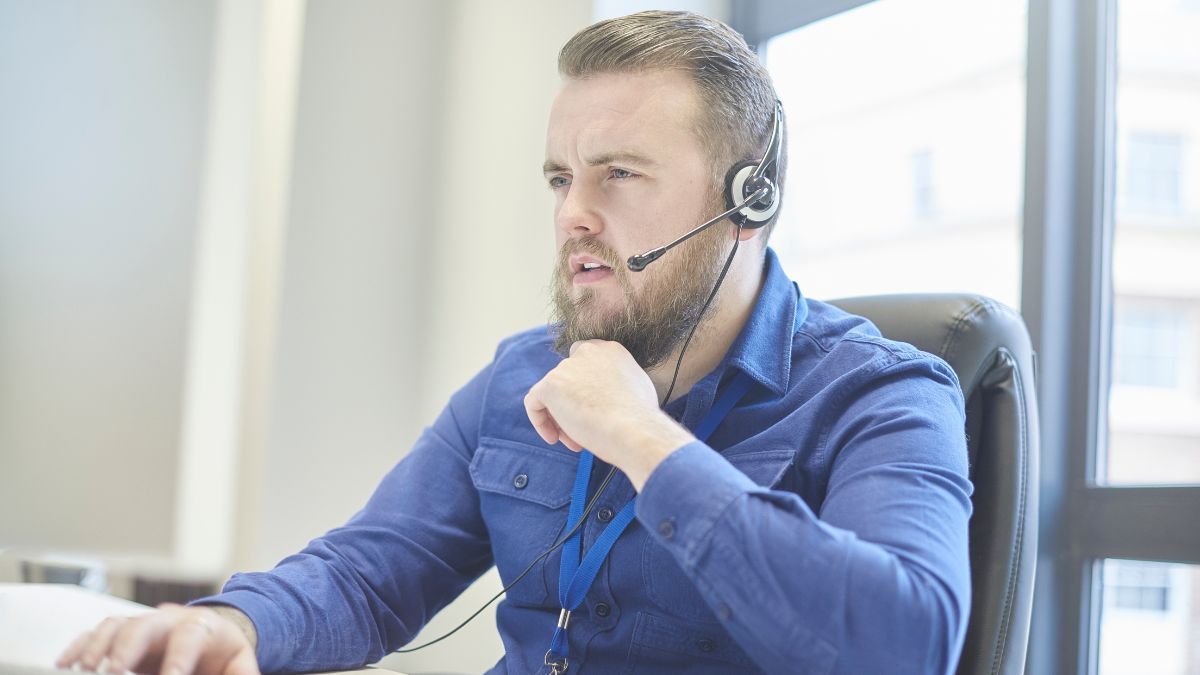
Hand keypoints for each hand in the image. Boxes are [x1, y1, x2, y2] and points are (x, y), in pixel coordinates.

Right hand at [56, 604, 258, 674]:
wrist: (212, 634)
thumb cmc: (222, 652)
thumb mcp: (238, 661)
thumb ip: (241, 674)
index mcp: (200, 626)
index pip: (188, 637)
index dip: (178, 659)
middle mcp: (168, 620)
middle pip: (145, 625)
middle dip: (127, 647)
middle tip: (115, 672)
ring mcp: (143, 625)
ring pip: (117, 625)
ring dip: (98, 645)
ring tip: (84, 668)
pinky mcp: (124, 634)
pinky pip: (98, 632)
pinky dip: (80, 645)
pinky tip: (66, 663)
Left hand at [523, 340, 693, 489]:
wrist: (634, 431)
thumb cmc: (641, 419)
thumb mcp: (637, 389)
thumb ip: (616, 383)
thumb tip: (607, 394)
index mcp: (610, 350)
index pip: (586, 363)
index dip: (584, 389)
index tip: (593, 411)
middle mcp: (587, 352)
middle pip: (568, 380)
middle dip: (573, 407)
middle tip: (583, 432)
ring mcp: (567, 368)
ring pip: (553, 396)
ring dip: (562, 420)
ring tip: (578, 443)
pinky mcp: (550, 385)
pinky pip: (534, 403)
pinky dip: (540, 421)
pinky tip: (554, 438)